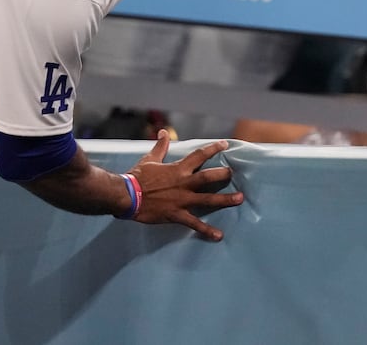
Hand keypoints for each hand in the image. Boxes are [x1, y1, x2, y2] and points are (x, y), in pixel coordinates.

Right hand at [126, 133, 241, 241]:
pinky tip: (219, 235)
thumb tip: (163, 132)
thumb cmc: (137, 177)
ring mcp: (182, 200)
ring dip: (225, 199)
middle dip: (223, 175)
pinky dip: (207, 230)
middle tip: (234, 174)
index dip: (213, 149)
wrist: (127, 196)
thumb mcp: (150, 159)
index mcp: (178, 169)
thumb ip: (161, 146)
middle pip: (208, 177)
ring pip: (207, 200)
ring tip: (239, 199)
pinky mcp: (177, 214)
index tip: (225, 145)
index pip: (199, 155)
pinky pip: (194, 224)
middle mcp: (183, 183)